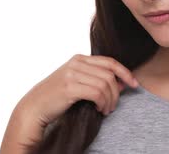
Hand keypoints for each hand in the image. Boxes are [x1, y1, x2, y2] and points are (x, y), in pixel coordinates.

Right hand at [18, 54, 138, 124]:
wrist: (34, 107)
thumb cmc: (57, 97)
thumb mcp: (76, 81)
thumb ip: (95, 78)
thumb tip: (121, 82)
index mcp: (79, 58)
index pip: (110, 62)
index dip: (125, 72)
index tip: (134, 84)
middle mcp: (76, 63)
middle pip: (109, 74)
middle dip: (117, 92)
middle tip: (114, 105)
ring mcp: (72, 74)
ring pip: (104, 85)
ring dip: (110, 100)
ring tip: (106, 110)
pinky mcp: (69, 87)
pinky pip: (96, 93)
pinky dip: (102, 102)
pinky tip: (100, 109)